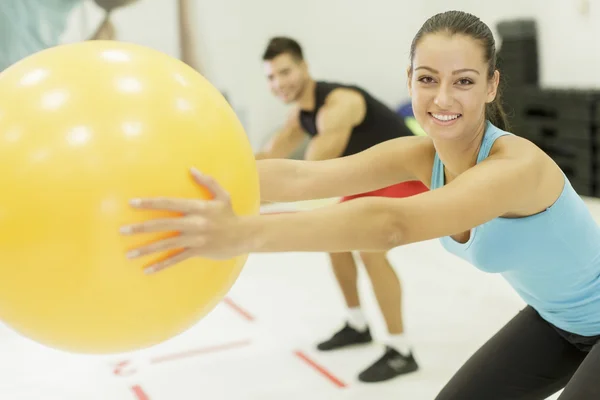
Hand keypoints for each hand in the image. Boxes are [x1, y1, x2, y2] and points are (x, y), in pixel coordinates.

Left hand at [120, 168, 249, 273]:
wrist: (244, 236)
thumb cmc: (230, 214)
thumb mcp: (222, 195)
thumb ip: (207, 181)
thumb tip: (191, 169)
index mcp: (198, 207)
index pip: (169, 203)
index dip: (150, 203)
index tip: (132, 204)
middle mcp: (195, 223)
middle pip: (163, 225)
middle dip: (141, 228)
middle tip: (122, 231)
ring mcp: (196, 239)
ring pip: (166, 244)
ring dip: (146, 249)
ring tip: (128, 254)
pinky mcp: (198, 251)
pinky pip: (176, 259)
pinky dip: (161, 265)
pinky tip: (147, 269)